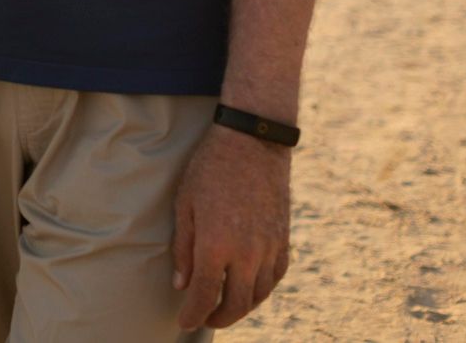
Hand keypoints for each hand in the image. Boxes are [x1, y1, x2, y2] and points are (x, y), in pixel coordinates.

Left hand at [172, 123, 292, 329]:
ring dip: (241, 307)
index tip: (183, 324)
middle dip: (218, 318)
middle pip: (236, 304)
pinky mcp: (284, 240)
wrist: (252, 143)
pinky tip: (249, 287)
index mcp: (216, 245)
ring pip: (259, 295)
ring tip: (224, 305)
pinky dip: (261, 290)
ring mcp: (269, 248)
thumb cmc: (209, 169)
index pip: (204, 295)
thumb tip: (181, 285)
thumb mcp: (185, 204)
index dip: (193, 315)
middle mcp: (247, 253)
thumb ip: (183, 249)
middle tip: (203, 318)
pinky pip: (275, 277)